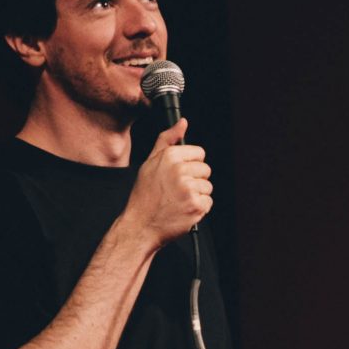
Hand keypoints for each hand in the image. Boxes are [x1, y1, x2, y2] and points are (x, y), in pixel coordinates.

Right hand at [125, 118, 212, 247]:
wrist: (140, 225)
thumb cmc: (144, 196)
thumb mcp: (151, 162)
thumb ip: (167, 139)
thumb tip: (182, 123)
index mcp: (169, 156)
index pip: (199, 153)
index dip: (191, 164)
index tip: (181, 174)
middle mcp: (179, 170)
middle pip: (205, 170)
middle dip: (195, 180)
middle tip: (178, 190)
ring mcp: (188, 188)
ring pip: (208, 187)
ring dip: (197, 195)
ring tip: (179, 200)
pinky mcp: (196, 205)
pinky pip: (208, 202)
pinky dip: (199, 208)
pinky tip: (184, 209)